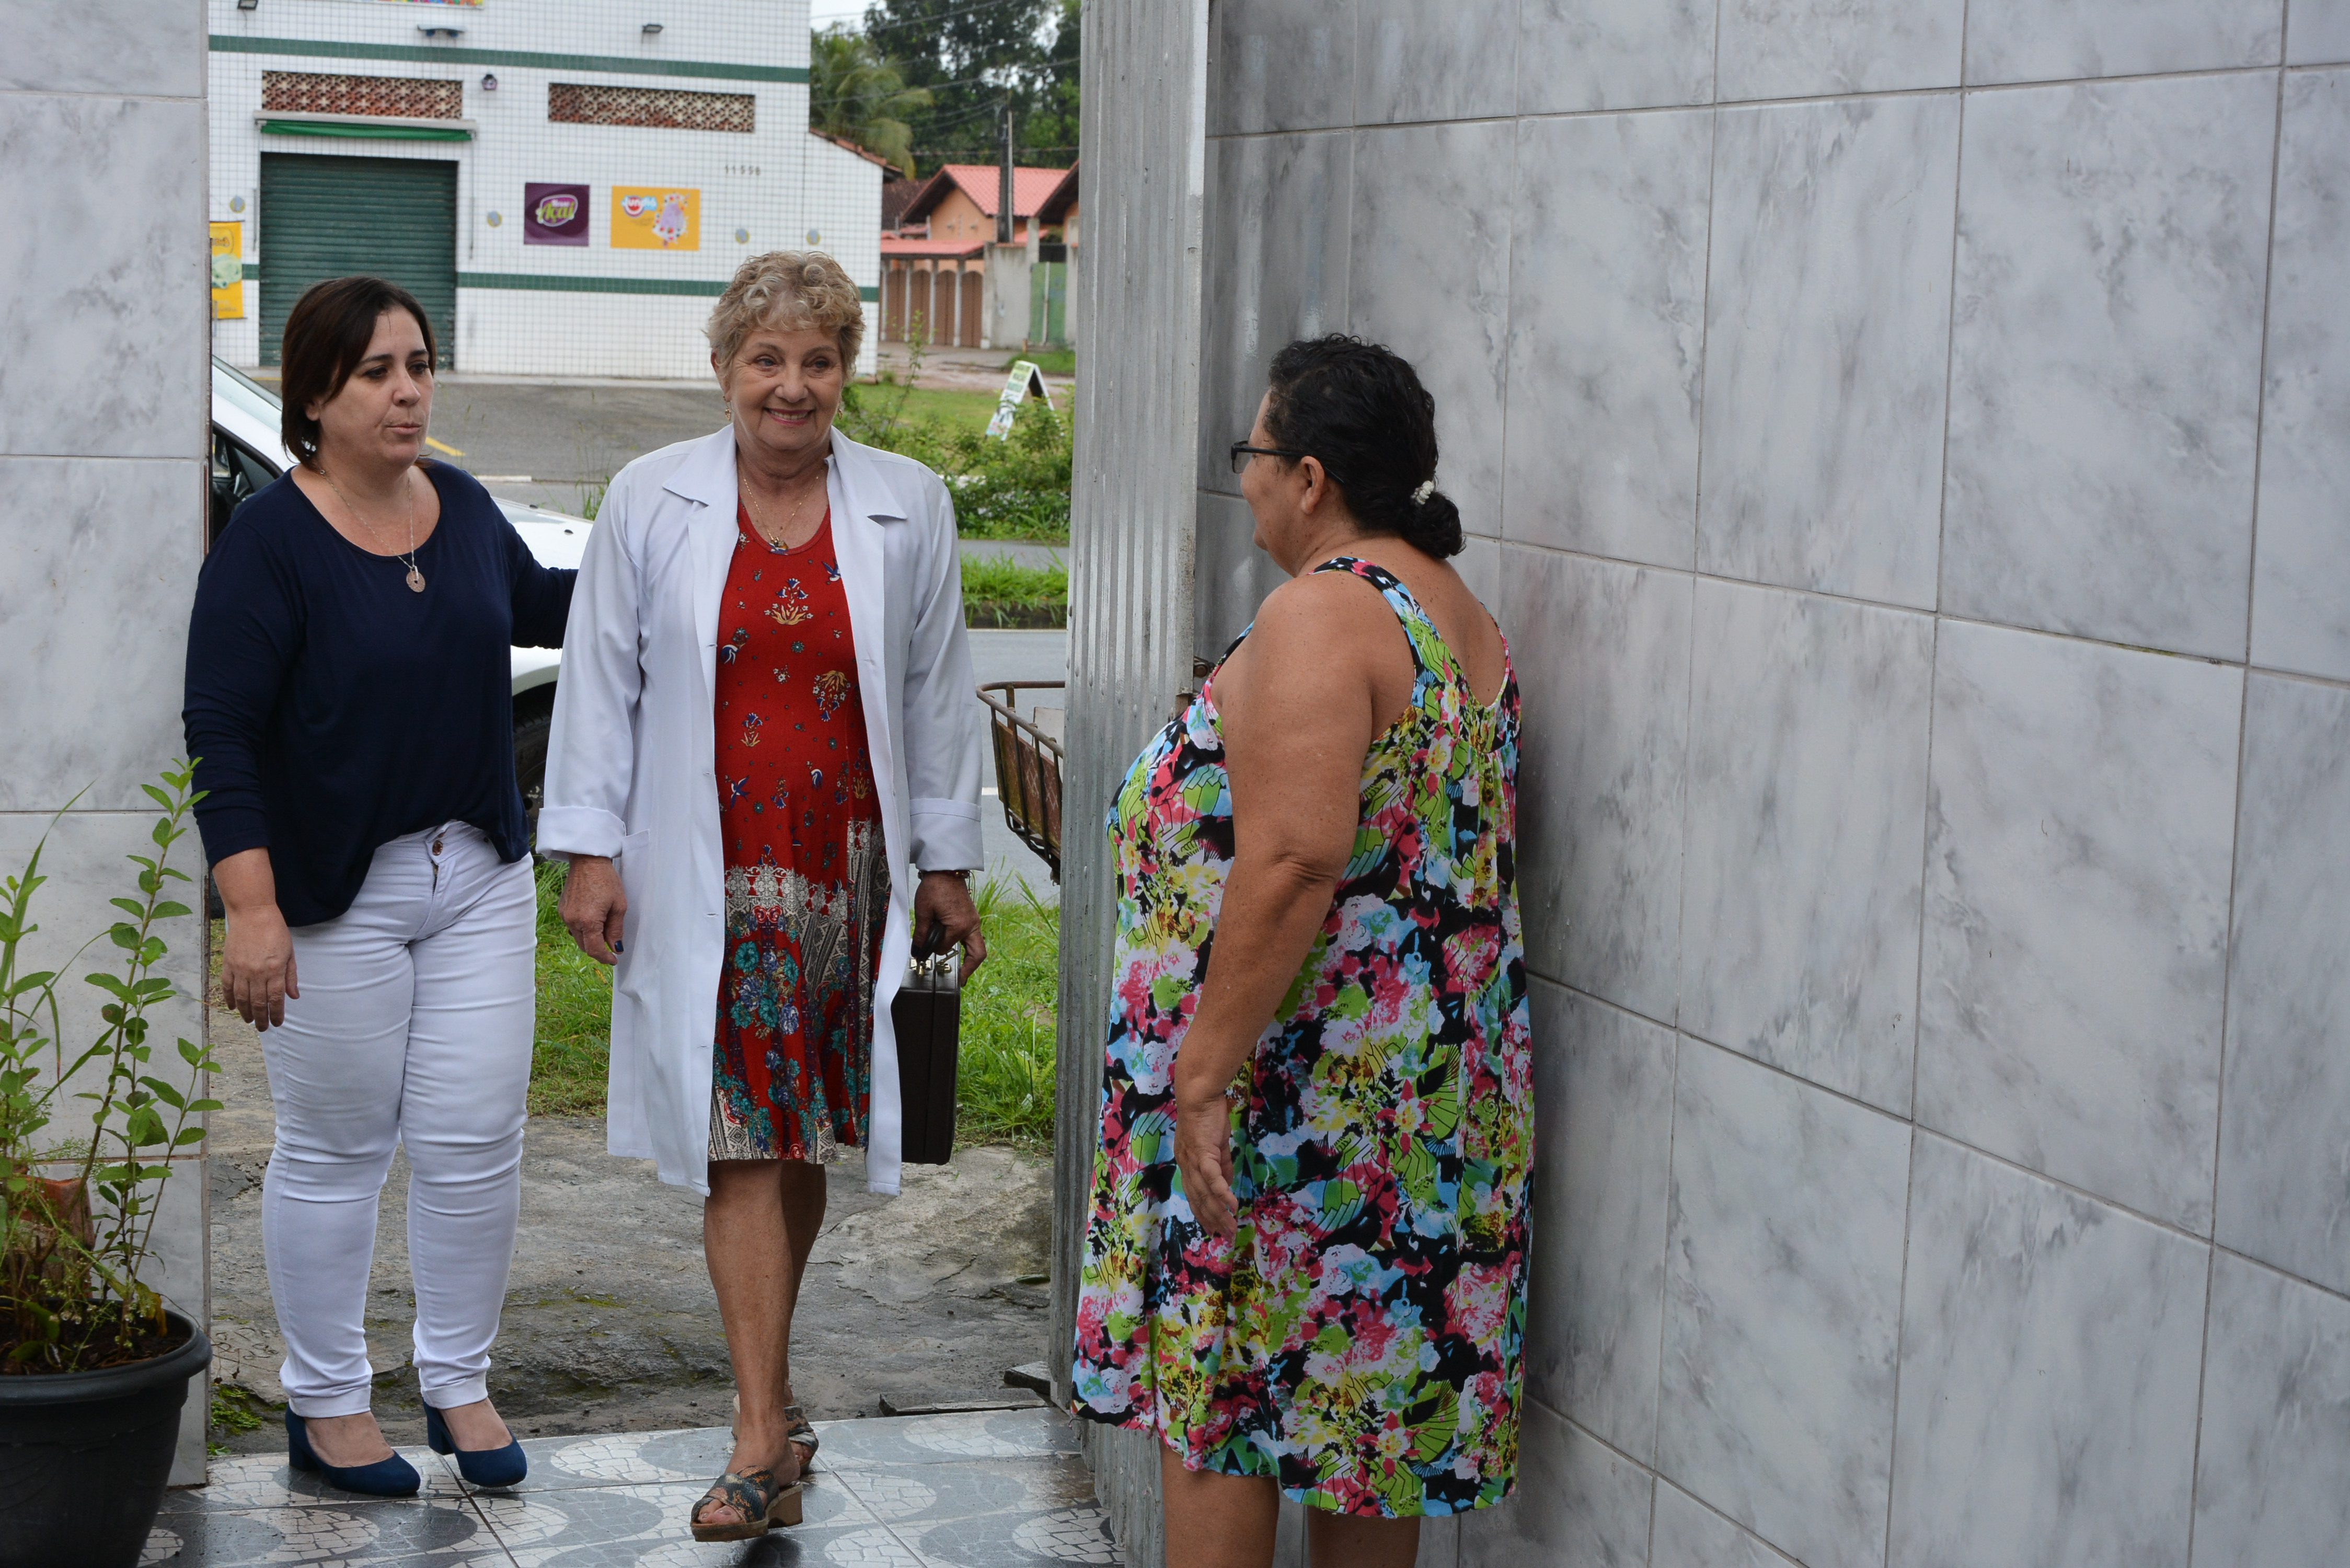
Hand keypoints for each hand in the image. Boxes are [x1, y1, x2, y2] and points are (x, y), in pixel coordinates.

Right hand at [222, 902, 298, 1030]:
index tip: (277, 1023)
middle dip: (261, 1018)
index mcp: (275, 970)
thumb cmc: (275, 931)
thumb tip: (293, 996)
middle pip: (258, 1002)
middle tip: (263, 1028)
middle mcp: (257, 972)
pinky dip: (230, 998)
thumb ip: (290, 976)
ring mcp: (240, 969)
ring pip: (242, 998)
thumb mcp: (289, 953)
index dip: (276, 1014)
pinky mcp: (228, 964)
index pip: (275, 999)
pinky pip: (227, 986)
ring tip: (249, 1021)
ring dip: (245, 1012)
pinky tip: (233, 1007)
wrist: (253, 914)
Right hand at [561, 854, 626, 964]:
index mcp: (588, 921)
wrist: (588, 861)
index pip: (595, 950)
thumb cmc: (606, 880)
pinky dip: (583, 929)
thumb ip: (616, 930)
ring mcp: (565, 915)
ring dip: (590, 940)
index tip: (614, 960)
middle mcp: (572, 920)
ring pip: (578, 938)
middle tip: (612, 946)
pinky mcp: (562, 910)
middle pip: (585, 946)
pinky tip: (594, 920)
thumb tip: (616, 947)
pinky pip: (572, 927)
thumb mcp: (619, 906)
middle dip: (598, 949)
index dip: (605, 958)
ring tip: (604, 930)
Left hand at [913, 871, 985, 982]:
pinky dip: (967, 947)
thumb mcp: (924, 912)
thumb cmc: (935, 887)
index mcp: (960, 926)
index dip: (932, 950)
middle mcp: (971, 925)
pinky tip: (958, 951)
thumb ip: (921, 934)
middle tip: (959, 981)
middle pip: (976, 954)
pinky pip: (973, 938)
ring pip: (977, 947)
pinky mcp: (972, 918)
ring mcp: (974, 922)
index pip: (945, 948)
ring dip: (969, 958)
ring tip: (960, 970)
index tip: (921, 953)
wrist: (945, 870)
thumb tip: (918, 951)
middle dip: (968, 969)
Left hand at [1174, 1089, 1238, 1240]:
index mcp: (1187, 1164)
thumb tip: (1228, 1185)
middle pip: (1199, 1200)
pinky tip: (1232, 1206)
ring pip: (1205, 1193)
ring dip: (1219, 1213)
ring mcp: (1193, 1161)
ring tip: (1231, 1227)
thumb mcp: (1216, 1145)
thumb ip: (1221, 1165)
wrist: (1199, 1095)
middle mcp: (1186, 1166)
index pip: (1194, 1195)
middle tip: (1226, 1236)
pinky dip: (1222, 1193)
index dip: (1203, 1213)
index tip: (1213, 1229)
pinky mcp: (1203, 1153)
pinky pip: (1212, 1178)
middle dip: (1212, 1220)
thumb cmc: (1207, 1116)